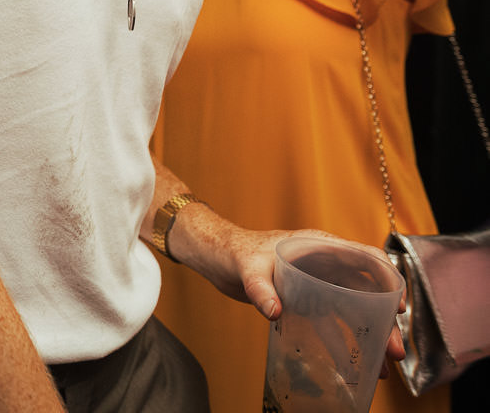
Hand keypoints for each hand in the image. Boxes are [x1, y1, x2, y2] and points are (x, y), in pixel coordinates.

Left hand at [215, 226, 406, 375]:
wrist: (216, 257)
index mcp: (318, 246)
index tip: (398, 308)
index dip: (387, 280)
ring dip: (368, 337)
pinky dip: (342, 343)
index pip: (364, 258)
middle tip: (395, 352)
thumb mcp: (247, 267)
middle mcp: (324, 264)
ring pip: (352, 311)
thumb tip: (274, 312)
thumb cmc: (233, 250)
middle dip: (383, 322)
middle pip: (364, 292)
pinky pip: (330, 322)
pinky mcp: (305, 300)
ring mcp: (316, 283)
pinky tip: (351, 366)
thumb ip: (260, 288)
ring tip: (382, 368)